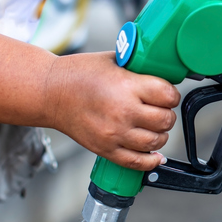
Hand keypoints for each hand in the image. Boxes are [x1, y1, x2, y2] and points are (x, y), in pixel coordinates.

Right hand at [44, 52, 180, 170]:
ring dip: (161, 135)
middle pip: (166, 120)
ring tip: (154, 126)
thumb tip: (166, 72)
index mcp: (127, 86)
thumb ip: (141, 68)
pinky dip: (151, 160)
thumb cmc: (79, 73)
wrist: (49, 92)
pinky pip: (136, 162)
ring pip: (156, 142)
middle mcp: (123, 112)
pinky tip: (156, 155)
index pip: (168, 96)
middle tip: (160, 109)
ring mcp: (114, 133)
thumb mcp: (115, 60)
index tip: (167, 95)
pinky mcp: (105, 149)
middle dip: (167, 114)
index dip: (172, 95)